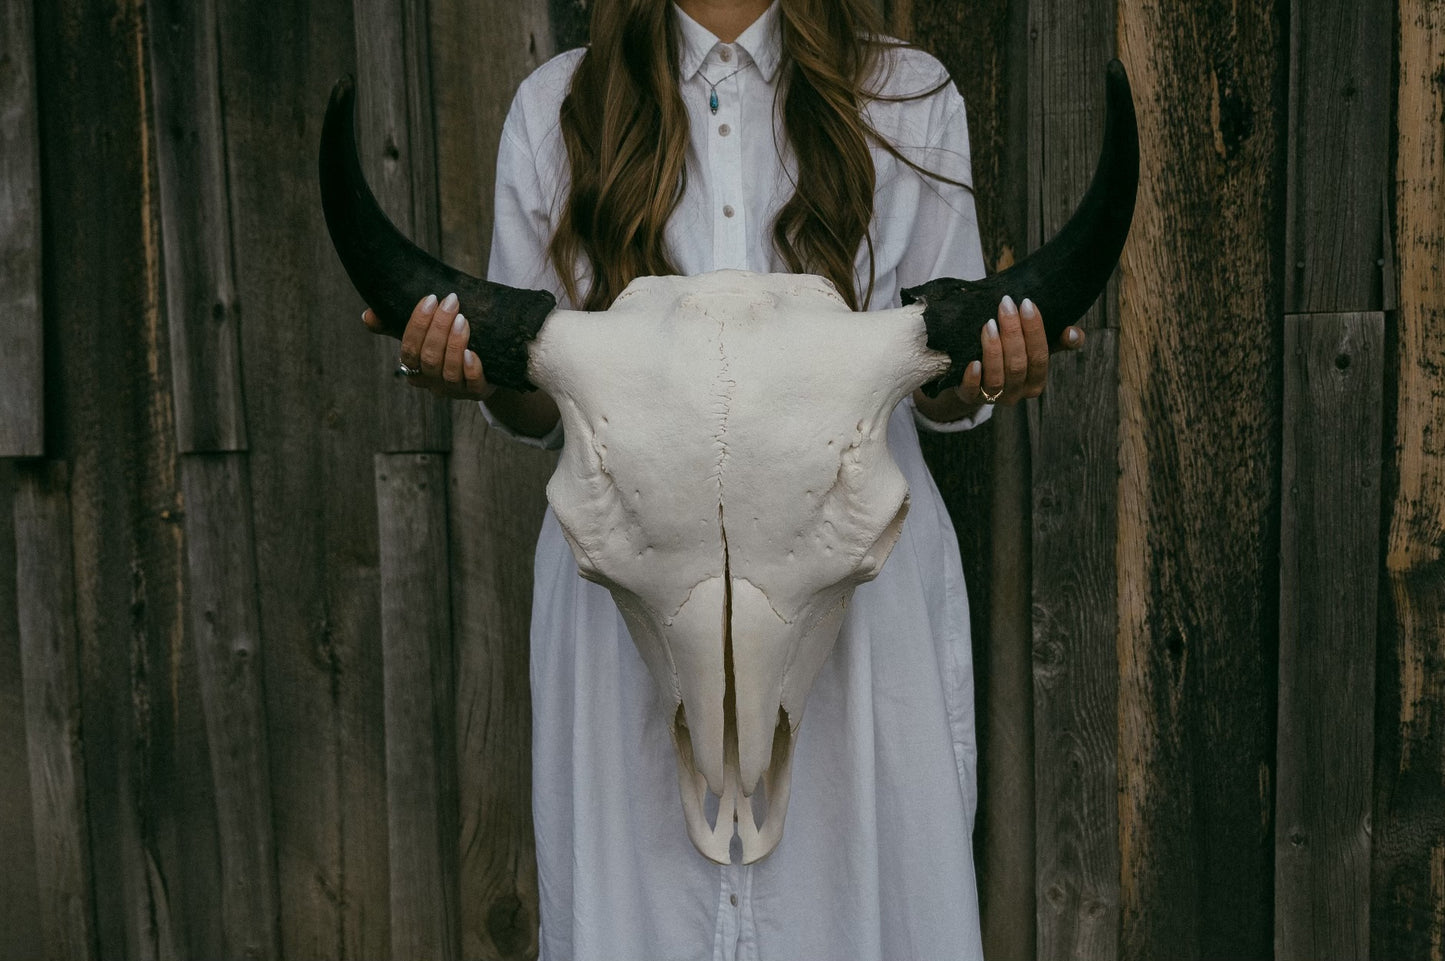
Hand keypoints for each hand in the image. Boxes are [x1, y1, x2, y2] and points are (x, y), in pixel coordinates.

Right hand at [363, 293, 493, 399]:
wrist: (487, 365)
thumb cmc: (446, 346)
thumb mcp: (422, 336)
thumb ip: (395, 326)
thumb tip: (368, 316)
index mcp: (415, 368)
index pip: (409, 350)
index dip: (418, 324)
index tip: (431, 299)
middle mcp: (432, 382)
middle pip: (429, 359)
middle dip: (439, 328)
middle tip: (451, 301)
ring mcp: (454, 389)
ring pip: (449, 371)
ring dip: (454, 344)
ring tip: (462, 319)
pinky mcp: (477, 391)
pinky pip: (472, 384)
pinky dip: (471, 369)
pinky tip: (472, 352)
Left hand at [954, 296, 1082, 405]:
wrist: (973, 380)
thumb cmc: (1011, 357)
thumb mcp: (1034, 349)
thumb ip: (1057, 341)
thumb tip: (1073, 333)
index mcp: (1036, 382)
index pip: (1040, 356)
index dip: (1035, 330)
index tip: (1027, 303)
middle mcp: (1017, 393)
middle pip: (1018, 365)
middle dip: (1012, 332)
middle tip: (1005, 304)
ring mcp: (993, 398)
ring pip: (997, 377)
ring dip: (993, 350)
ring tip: (989, 324)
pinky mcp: (970, 398)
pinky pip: (972, 392)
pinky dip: (973, 378)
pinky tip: (973, 362)